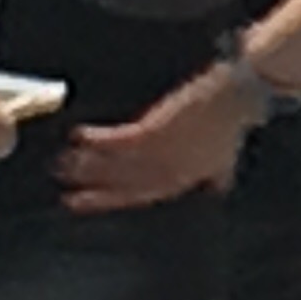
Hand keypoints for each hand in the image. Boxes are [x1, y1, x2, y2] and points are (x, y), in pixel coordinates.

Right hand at [56, 64, 262, 213]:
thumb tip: (221, 187)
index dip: (115, 199)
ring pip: (117, 166)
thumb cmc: (233, 124)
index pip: (142, 195)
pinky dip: (98, 140)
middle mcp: (168, 172)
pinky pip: (119, 141)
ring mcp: (160, 153)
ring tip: (63, 165)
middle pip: (125, 186)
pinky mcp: (154, 130)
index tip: (90, 202)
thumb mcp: (227, 158)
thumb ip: (219, 175)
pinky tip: (78, 135)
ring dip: (88, 166)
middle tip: (68, 198)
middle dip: (96, 191)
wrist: (238, 97)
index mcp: (182, 179)